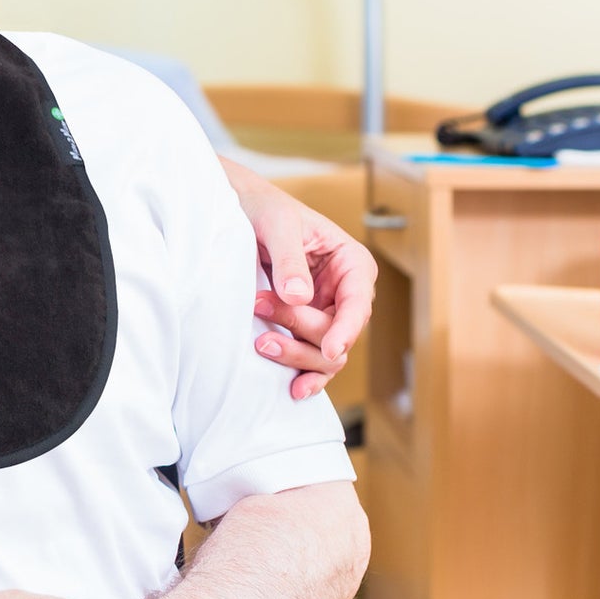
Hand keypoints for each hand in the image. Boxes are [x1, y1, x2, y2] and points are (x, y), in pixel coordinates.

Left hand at [223, 160, 375, 399]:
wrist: (241, 211)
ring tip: (261, 343)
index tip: (331, 349)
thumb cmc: (265, 209)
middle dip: (302, 331)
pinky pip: (313, 358)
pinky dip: (304, 373)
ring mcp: (326, 313)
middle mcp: (345, 293)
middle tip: (259, 306)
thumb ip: (289, 259)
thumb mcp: (278, 224)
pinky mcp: (305, 327)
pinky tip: (293, 389)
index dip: (346, 329)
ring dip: (296, 354)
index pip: (357, 304)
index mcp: (352, 264)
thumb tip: (299, 296)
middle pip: (338, 333)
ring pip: (326, 353)